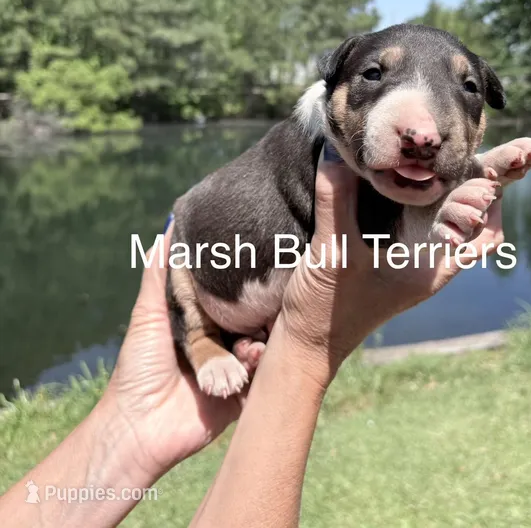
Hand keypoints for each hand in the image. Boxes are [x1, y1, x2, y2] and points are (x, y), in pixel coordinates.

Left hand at [101, 222, 243, 480]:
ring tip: (252, 334)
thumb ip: (158, 273)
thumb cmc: (137, 368)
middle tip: (271, 290)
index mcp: (199, 324)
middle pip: (248, 318)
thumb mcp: (147, 314)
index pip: (227, 297)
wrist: (139, 427)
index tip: (257, 256)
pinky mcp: (242, 394)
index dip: (240, 282)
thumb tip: (168, 225)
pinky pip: (260, 373)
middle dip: (258, 308)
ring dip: (258, 336)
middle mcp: (219, 343)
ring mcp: (232, 369)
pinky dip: (259, 361)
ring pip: (258, 343)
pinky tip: (253, 354)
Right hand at [280, 145, 503, 383]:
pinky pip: (419, 218)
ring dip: (456, 188)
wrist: (307, 345)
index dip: (483, 193)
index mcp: (430, 267)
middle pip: (474, 219)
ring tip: (455, 155)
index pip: (477, 228)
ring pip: (450, 217)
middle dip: (482, 185)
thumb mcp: (331, 252)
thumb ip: (336, 201)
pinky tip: (407, 172)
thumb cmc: (325, 310)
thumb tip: (336, 150)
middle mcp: (429, 261)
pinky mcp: (391, 251)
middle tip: (482, 149)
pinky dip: (422, 194)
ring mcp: (412, 257)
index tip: (481, 161)